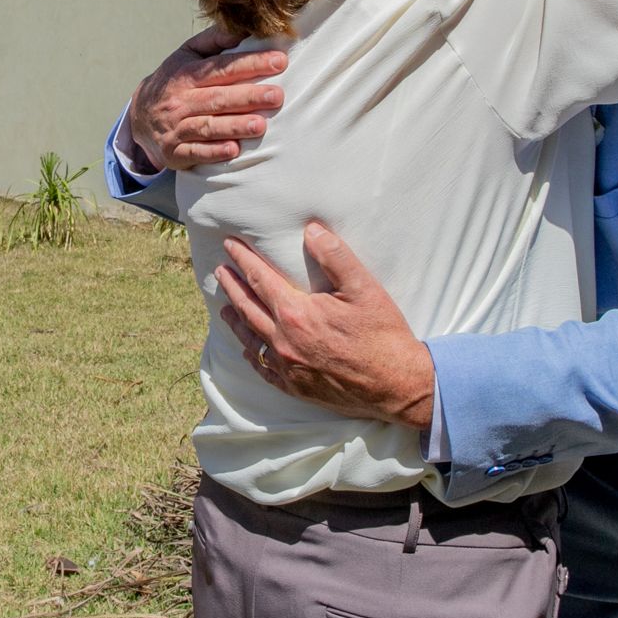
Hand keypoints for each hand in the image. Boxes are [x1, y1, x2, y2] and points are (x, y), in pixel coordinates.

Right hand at [127, 26, 286, 171]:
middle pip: (217, 98)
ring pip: (207, 126)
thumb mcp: (187, 55)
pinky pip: (194, 153)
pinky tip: (233, 150)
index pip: (221, 67)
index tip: (279, 61)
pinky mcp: (175, 152)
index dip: (250, 63)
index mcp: (186, 74)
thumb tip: (243, 28)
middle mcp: (180, 101)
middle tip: (276, 96)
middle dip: (248, 97)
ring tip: (260, 126)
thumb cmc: (175, 82)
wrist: (140, 117)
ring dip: (234, 126)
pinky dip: (213, 152)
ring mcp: (176, 128)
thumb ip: (215, 40)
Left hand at [214, 223, 434, 428]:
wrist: (397, 385)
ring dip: (236, 320)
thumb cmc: (382, 334)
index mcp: (296, 313)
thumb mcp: (364, 288)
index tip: (230, 246)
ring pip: (251, 339)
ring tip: (225, 307)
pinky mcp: (296, 387)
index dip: (243, 260)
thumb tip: (311, 230)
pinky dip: (253, 356)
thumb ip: (335, 256)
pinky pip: (264, 370)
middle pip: (247, 308)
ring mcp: (288, 367)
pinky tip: (249, 350)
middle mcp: (284, 341)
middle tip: (221, 272)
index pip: (260, 279)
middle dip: (232, 286)